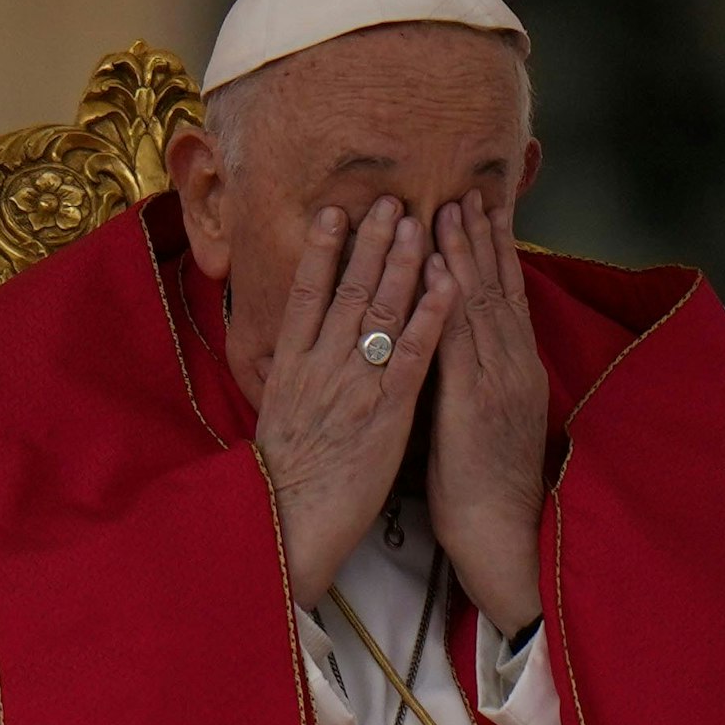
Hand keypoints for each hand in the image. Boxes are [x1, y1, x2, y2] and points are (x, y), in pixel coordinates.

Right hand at [255, 197, 458, 607]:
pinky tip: (446, 284)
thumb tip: (300, 350)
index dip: (320, 249)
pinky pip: (411, 354)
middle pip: (346, 289)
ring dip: (402, 262)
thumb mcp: (278, 417)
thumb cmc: (285, 481)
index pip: (305, 294)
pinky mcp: (386, 412)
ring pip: (379, 310)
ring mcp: (353, 385)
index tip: (334, 211)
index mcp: (290, 366)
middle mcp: (320, 365)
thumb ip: (293, 378)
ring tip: (419, 223)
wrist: (287, 525)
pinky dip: (429, 315)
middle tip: (391, 199)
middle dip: (370, 242)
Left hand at [428, 191, 547, 634]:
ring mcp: (495, 382)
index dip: (493, 251)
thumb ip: (474, 380)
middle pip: (497, 288)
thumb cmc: (485, 488)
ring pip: (480, 305)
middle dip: (481, 237)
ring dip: (465, 254)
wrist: (504, 536)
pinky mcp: (474, 404)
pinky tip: (440, 271)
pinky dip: (449, 303)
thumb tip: (456, 352)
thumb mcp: (483, 422)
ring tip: (452, 208)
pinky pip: (458, 344)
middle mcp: (509, 368)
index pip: (504, 298)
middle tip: (468, 189)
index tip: (482, 208)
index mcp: (512, 372)